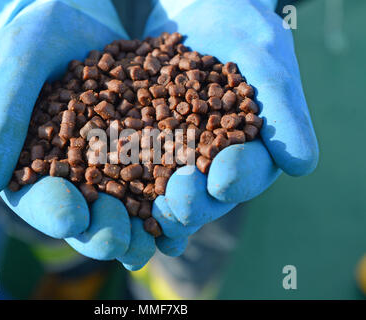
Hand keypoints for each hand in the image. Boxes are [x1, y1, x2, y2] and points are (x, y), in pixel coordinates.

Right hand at [0, 0, 157, 265]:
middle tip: (124, 238)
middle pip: (89, 220)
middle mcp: (77, 175)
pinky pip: (163, 181)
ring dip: (147, 229)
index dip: (55, 214)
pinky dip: (176, 198)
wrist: (80, 13)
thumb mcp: (17, 71)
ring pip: (131, 211)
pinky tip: (191, 208)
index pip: (41, 201)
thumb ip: (2, 126)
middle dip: (106, 233)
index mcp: (36, 166)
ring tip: (165, 235)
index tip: (73, 216)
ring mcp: (114, 166)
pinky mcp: (147, 150)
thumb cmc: (38, 38)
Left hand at [144, 0, 318, 255]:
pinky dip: (128, 191)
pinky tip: (116, 204)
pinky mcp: (142, 144)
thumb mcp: (261, 54)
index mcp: (249, 142)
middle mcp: (213, 156)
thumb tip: (302, 165)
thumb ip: (282, 106)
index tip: (219, 178)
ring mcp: (175, 154)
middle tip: (178, 198)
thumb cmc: (233, 25)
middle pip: (208, 193)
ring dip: (160, 207)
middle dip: (194, 201)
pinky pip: (134, 172)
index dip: (237, 178)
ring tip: (147, 214)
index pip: (249, 169)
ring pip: (170, 192)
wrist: (186, 7)